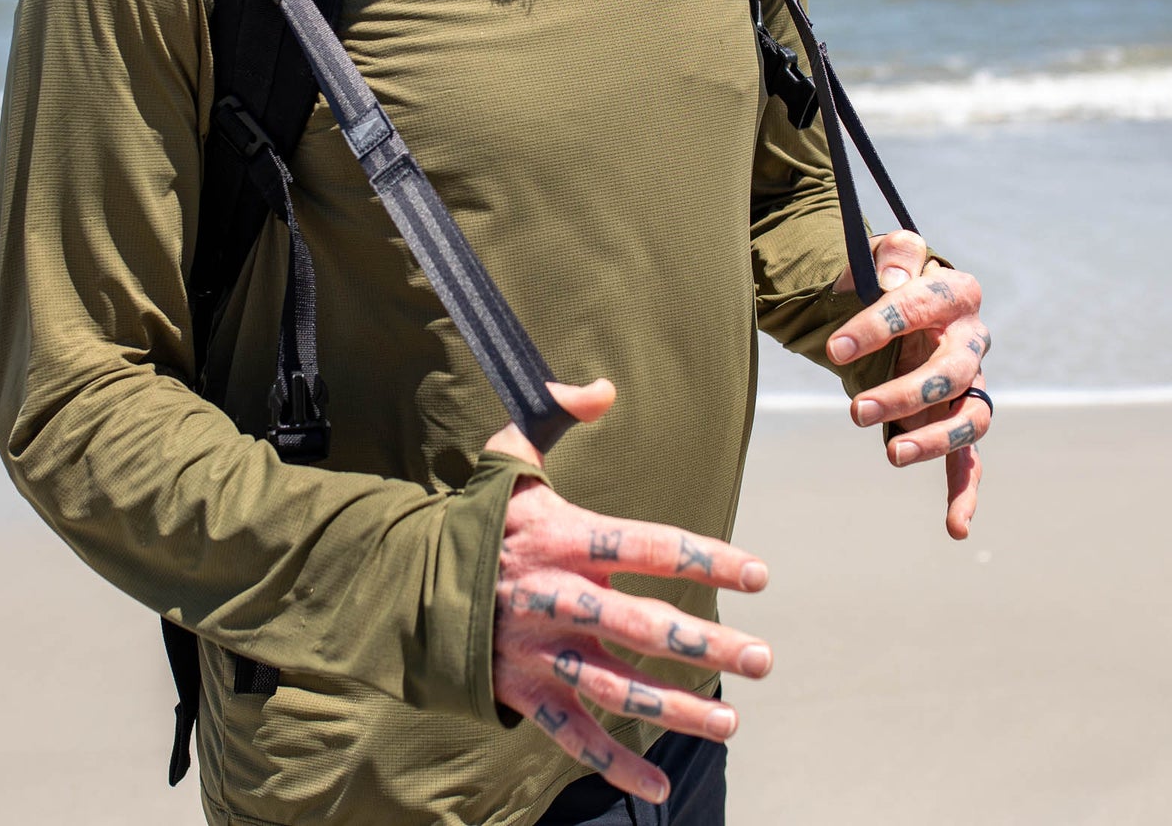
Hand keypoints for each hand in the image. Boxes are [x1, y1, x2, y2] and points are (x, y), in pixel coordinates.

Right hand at [485, 380, 772, 803]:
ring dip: (677, 709)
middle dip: (706, 645)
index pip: (647, 546)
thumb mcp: (511, 455)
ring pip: (617, 686)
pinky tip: (658, 789)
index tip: (758, 572)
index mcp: (563, 537)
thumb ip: (556, 412)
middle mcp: (556, 597)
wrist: (409, 580)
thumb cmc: (478, 517)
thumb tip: (606, 387)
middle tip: (762, 659)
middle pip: (642, 626)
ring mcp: (540, 650)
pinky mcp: (523, 691)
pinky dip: (614, 764)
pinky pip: (573, 735)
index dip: (705, 557)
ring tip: (733, 720)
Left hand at [828, 231, 991, 540]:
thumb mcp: (883, 252)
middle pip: (953, 372)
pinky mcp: (958, 418)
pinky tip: (957, 527)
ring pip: (970, 418)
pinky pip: (971, 458)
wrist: (896, 302)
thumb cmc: (887, 276)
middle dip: (906, 393)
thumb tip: (895, 282)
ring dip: (934, 438)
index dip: (879, 327)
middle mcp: (971, 342)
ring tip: (891, 453)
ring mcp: (970, 385)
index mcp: (956, 293)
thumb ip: (893, 254)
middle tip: (855, 409)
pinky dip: (965, 491)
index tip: (835, 349)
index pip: (922, 306)